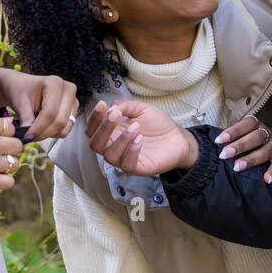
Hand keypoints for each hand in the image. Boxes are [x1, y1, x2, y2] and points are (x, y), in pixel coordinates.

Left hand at [0, 68, 77, 140]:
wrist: (23, 87)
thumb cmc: (21, 90)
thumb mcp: (19, 102)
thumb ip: (26, 118)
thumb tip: (30, 135)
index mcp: (55, 83)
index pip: (50, 112)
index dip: (38, 127)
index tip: (27, 135)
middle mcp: (68, 90)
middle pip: (60, 121)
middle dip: (44, 133)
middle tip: (30, 137)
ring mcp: (73, 101)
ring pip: (65, 127)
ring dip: (49, 134)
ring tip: (35, 131)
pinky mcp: (73, 111)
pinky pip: (66, 129)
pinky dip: (53, 133)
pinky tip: (43, 127)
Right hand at [83, 99, 197, 176]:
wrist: (178, 138)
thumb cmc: (158, 124)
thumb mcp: (139, 108)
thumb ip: (123, 106)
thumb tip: (110, 108)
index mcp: (112, 132)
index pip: (93, 130)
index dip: (94, 118)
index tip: (102, 104)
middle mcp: (114, 146)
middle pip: (95, 144)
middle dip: (103, 128)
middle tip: (116, 115)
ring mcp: (124, 158)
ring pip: (109, 156)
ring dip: (121, 140)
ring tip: (137, 127)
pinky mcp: (137, 168)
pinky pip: (126, 165)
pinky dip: (131, 151)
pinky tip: (140, 139)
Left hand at [214, 115, 271, 183]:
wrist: (257, 148)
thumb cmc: (240, 142)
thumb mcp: (235, 136)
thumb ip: (226, 139)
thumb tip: (206, 144)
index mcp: (255, 124)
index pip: (246, 123)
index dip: (233, 131)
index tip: (218, 140)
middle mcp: (266, 132)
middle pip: (256, 137)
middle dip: (239, 146)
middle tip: (224, 155)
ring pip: (266, 150)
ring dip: (252, 159)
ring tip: (237, 167)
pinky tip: (266, 179)